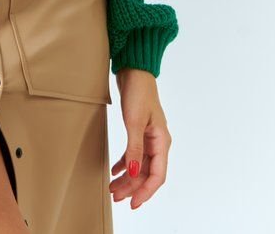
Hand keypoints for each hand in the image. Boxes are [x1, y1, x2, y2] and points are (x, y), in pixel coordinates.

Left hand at [110, 67, 171, 208]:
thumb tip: (133, 172)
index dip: (146, 191)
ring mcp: (149, 137)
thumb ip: (134, 148)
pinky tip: (115, 171)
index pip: (157, 175)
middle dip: (132, 187)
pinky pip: (134, 154)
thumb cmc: (138, 92)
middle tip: (116, 197)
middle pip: (147, 173)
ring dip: (128, 178)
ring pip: (139, 165)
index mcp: (161, 141)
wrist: (135, 71)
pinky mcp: (139, 131)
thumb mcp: (134, 121)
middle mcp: (158, 142)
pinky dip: (125, 164)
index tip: (133, 203)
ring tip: (113, 188)